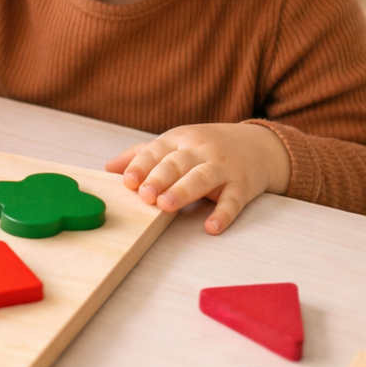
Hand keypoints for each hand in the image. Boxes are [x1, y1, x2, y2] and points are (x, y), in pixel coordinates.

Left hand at [104, 122, 291, 233]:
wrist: (257, 145)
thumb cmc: (204, 148)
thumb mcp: (174, 145)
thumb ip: (142, 155)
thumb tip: (108, 168)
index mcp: (179, 140)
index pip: (156, 151)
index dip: (141, 166)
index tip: (127, 181)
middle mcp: (200, 151)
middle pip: (176, 163)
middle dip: (159, 178)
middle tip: (144, 195)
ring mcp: (223, 167)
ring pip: (201, 178)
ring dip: (183, 191)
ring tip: (166, 206)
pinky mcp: (243, 186)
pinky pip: (233, 200)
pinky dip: (223, 214)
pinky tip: (211, 227)